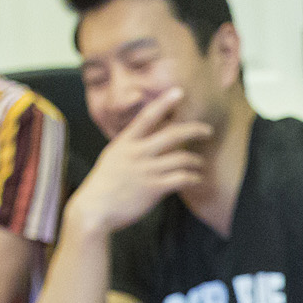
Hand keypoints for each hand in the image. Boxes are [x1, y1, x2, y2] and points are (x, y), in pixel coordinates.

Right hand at [68, 89, 210, 235]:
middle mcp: (137, 153)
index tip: (180, 92)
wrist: (94, 210)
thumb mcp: (113, 157)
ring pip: (181, 158)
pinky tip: (197, 179)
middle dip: (194, 130)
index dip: (164, 102)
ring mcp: (146, 171)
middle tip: (207, 130)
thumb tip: (144, 139)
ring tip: (200, 163)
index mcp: (125, 143)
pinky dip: (193, 178)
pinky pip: (181, 179)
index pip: (147, 116)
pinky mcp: (154, 189)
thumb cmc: (104, 185)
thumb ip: (129, 147)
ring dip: (196, 160)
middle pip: (172, 134)